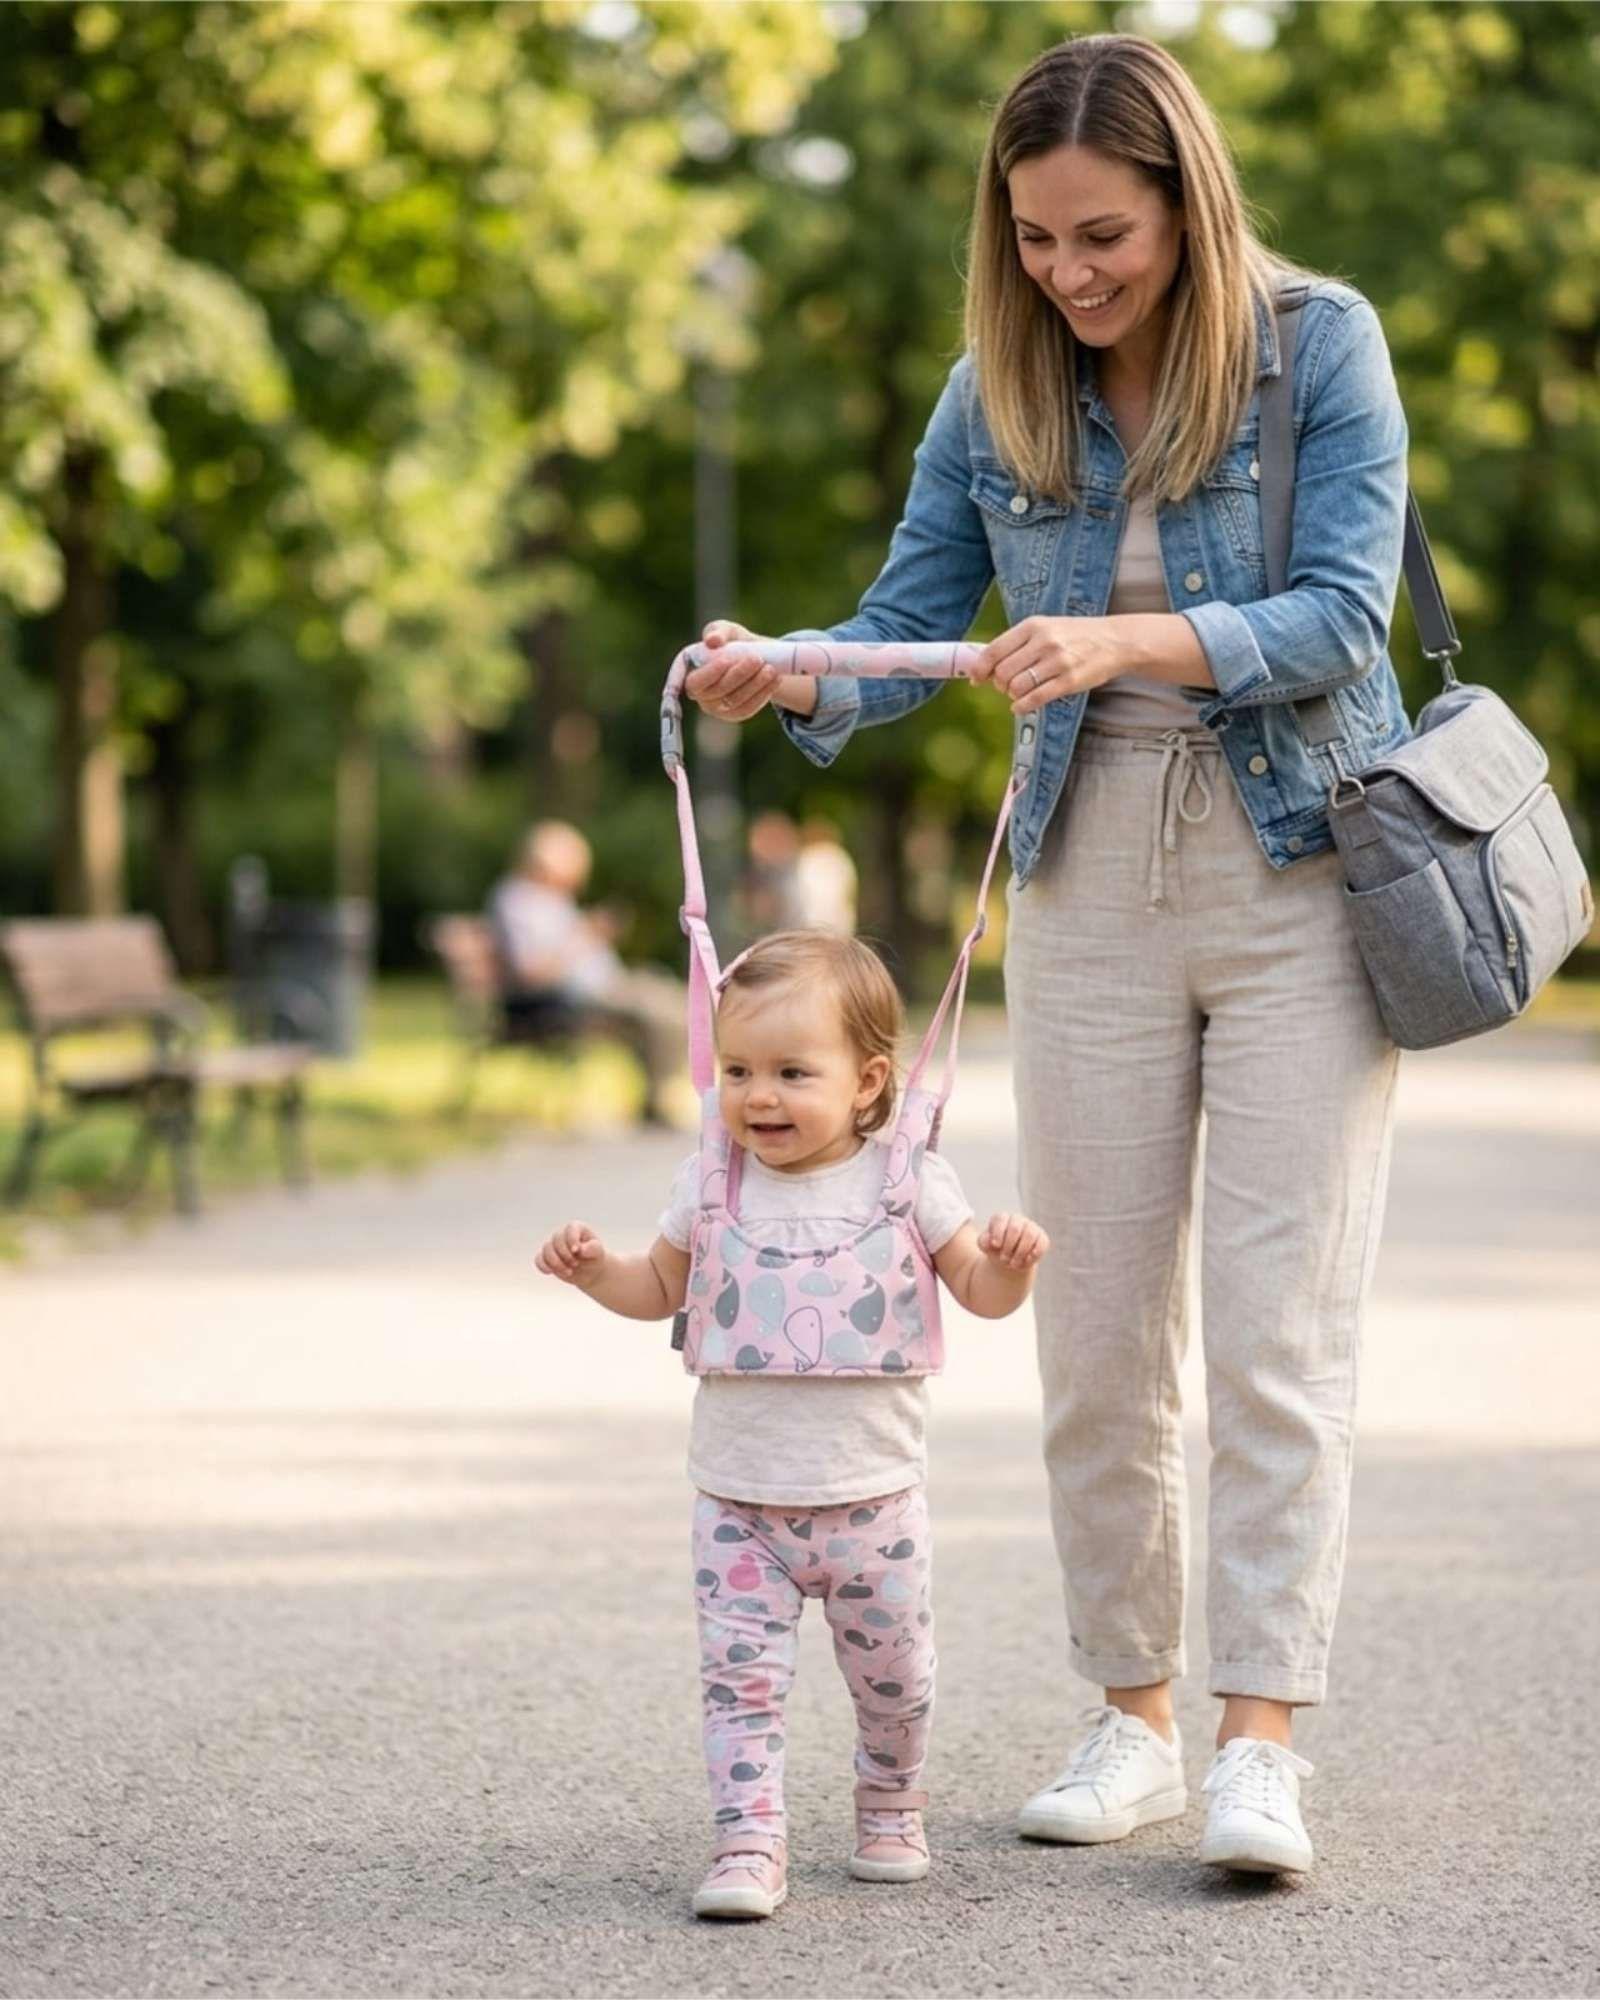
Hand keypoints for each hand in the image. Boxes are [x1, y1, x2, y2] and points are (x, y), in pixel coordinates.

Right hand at [536, 1221, 607, 1288]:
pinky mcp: (547, 1258)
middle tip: (575, 1264)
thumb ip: (592, 1248)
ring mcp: (553, 1246)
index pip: (570, 1229)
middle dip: (565, 1255)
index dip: (571, 1239)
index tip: (576, 1251)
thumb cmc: (594, 1257)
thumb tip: (581, 1249)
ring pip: (546, 1250)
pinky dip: (543, 1266)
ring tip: (569, 1272)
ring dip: (556, 1263)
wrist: (589, 1271)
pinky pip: (538, 1259)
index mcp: (576, 1229)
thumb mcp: (598, 1252)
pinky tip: (550, 1272)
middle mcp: (563, 1235)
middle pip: (556, 1240)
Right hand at [683, 619, 777, 722]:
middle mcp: (700, 695)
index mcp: (691, 674)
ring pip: (735, 700)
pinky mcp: (734, 714)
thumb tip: (712, 641)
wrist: (751, 657)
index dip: (709, 673)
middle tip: (757, 659)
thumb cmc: (731, 641)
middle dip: (739, 674)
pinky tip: (775, 680)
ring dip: (755, 684)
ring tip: (770, 668)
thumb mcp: (725, 630)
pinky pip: (748, 708)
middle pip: (718, 690)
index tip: (726, 660)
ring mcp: (717, 707)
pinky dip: (762, 694)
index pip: (694, 681)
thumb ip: (717, 632)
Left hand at [975, 617, 1129, 714]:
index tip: (975, 679)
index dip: (979, 669)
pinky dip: (1021, 707)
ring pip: (1016, 687)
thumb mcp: (1046, 628)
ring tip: (1019, 693)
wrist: (1114, 640)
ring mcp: (1057, 661)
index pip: (994, 650)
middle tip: (1005, 687)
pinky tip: (1020, 707)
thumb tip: (984, 665)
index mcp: (1033, 626)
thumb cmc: (1074, 636)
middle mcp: (1043, 641)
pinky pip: (1035, 699)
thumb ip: (1017, 643)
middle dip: (998, 684)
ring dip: (1012, 695)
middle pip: (1002, 672)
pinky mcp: (1069, 681)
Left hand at [976, 1213, 1050, 1270]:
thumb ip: (983, 1241)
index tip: (995, 1245)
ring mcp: (1031, 1227)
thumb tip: (991, 1241)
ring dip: (1020, 1252)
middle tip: (1003, 1259)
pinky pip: (1042, 1243)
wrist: (1009, 1261)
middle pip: (1015, 1228)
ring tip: (1013, 1263)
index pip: (1001, 1219)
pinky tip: (1026, 1260)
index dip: (998, 1232)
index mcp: (1002, 1218)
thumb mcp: (985, 1246)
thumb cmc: (995, 1250)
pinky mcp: (1042, 1237)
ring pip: (1030, 1235)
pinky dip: (1034, 1254)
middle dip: (1008, 1246)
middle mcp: (1017, 1219)